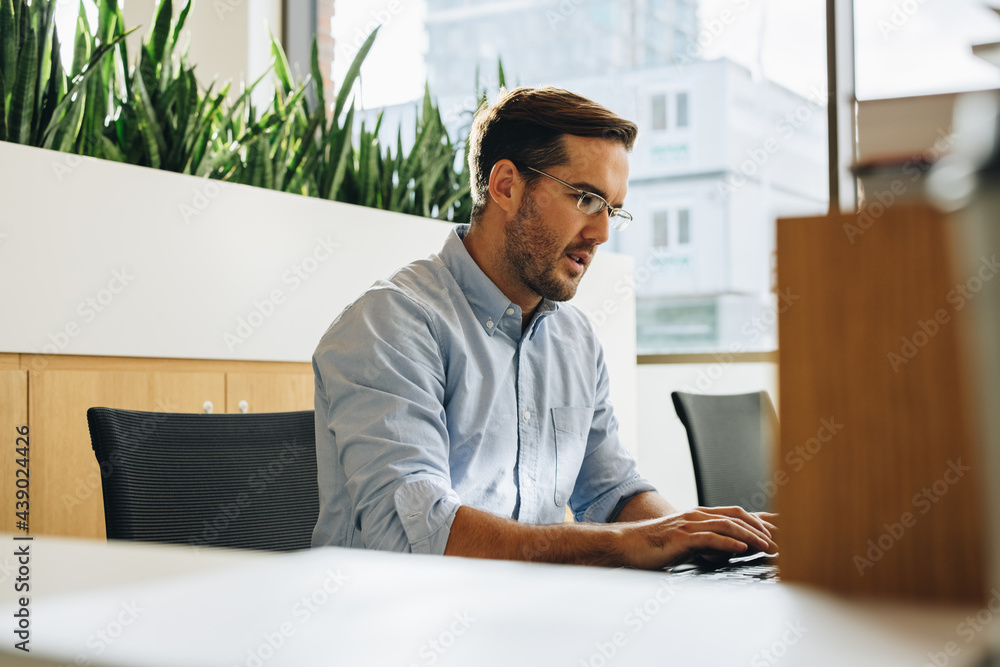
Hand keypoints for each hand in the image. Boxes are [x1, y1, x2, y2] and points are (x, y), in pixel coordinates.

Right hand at [619, 507, 777, 569]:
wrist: (628, 545)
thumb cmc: (654, 546)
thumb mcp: (686, 542)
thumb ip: (707, 542)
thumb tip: (731, 549)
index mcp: (699, 515)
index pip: (736, 514)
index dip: (759, 522)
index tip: (778, 534)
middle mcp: (697, 515)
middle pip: (737, 516)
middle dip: (761, 528)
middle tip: (780, 543)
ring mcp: (689, 524)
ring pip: (727, 525)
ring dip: (751, 536)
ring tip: (767, 547)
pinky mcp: (681, 537)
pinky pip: (709, 538)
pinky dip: (728, 542)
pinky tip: (742, 548)